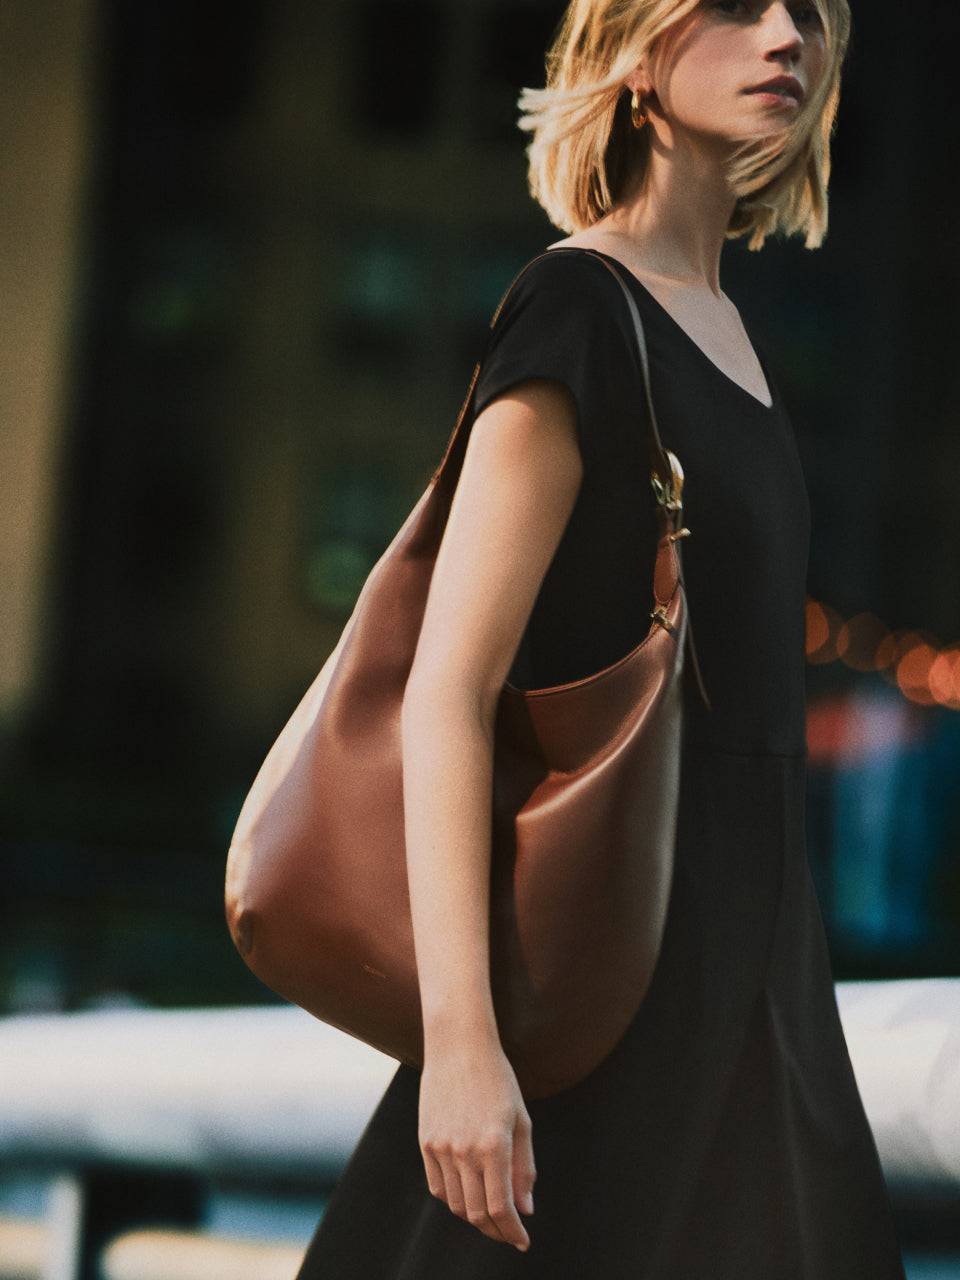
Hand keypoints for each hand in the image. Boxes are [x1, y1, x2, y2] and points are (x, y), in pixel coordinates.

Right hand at [418, 1042, 535, 1250]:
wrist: (458, 1046)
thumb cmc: (498, 1079)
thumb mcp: (521, 1120)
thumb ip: (524, 1167)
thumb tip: (525, 1209)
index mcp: (494, 1145)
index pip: (501, 1208)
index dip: (512, 1232)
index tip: (522, 1241)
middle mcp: (465, 1150)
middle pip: (477, 1214)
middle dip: (496, 1230)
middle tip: (509, 1233)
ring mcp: (441, 1147)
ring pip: (456, 1204)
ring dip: (475, 1217)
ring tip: (491, 1214)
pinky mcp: (426, 1142)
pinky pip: (437, 1187)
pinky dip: (453, 1199)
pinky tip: (468, 1194)